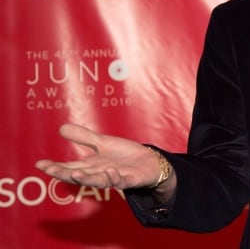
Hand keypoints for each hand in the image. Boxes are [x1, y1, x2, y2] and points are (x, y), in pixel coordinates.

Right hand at [35, 124, 166, 189]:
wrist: (149, 162)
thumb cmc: (124, 155)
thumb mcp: (102, 143)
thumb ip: (84, 137)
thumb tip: (61, 128)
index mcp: (92, 166)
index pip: (69, 167)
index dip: (55, 167)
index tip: (40, 164)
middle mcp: (100, 173)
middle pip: (80, 175)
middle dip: (65, 174)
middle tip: (51, 170)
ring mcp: (114, 177)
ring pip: (98, 181)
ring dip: (87, 178)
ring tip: (76, 173)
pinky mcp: (129, 180)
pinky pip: (121, 181)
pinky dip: (115, 177)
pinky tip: (111, 171)